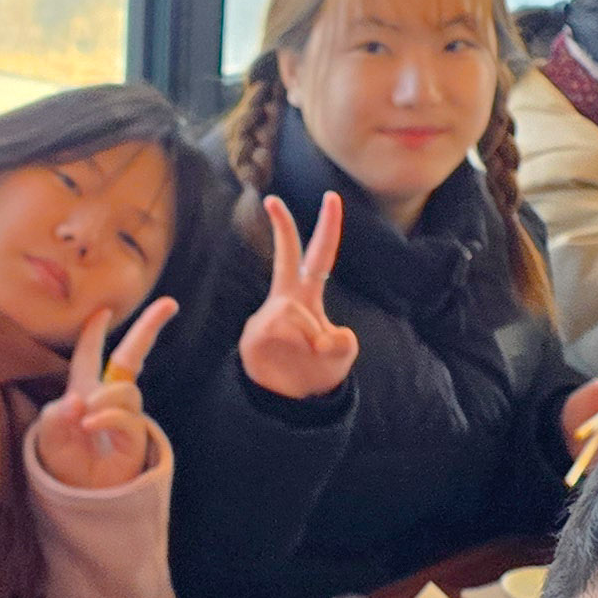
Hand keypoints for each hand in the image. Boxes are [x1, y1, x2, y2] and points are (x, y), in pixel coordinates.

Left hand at [29, 298, 176, 488]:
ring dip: (105, 398)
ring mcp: (124, 416)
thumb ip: (56, 414)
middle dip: (149, 328)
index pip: (90, 356)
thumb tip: (79, 400)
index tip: (102, 311)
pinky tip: (90, 425)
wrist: (78, 495)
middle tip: (170, 304)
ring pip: (126, 390)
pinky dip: (106, 417)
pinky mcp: (134, 437)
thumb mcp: (47, 436)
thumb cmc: (62, 462)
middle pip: (131, 357)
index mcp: (84, 391)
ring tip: (86, 420)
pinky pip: (125, 417)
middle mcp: (108, 399)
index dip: (94, 333)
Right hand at [236, 195, 357, 401]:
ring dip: (311, 338)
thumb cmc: (315, 369)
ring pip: (297, 313)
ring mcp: (268, 315)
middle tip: (273, 198)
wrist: (288, 399)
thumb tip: (326, 335)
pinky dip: (298, 349)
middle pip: (286, 256)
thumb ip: (342, 342)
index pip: (320, 256)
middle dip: (283, 227)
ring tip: (306, 357)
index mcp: (308, 296)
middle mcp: (286, 300)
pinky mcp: (255, 334)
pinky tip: (289, 359)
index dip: (328, 228)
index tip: (331, 198)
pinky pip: (285, 333)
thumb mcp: (341, 355)